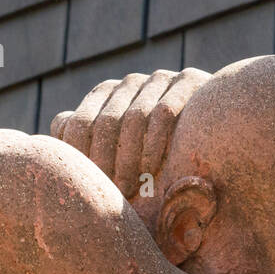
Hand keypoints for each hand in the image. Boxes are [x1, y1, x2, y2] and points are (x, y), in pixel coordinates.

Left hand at [50, 67, 210, 197]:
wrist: (223, 142)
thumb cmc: (164, 161)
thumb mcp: (122, 159)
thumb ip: (87, 147)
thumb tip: (51, 139)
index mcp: (105, 97)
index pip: (79, 124)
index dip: (80, 159)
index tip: (87, 190)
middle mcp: (130, 84)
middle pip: (106, 122)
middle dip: (106, 161)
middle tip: (111, 195)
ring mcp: (159, 79)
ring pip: (134, 117)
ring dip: (130, 157)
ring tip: (130, 189)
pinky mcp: (190, 80)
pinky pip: (164, 111)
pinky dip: (156, 142)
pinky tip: (155, 169)